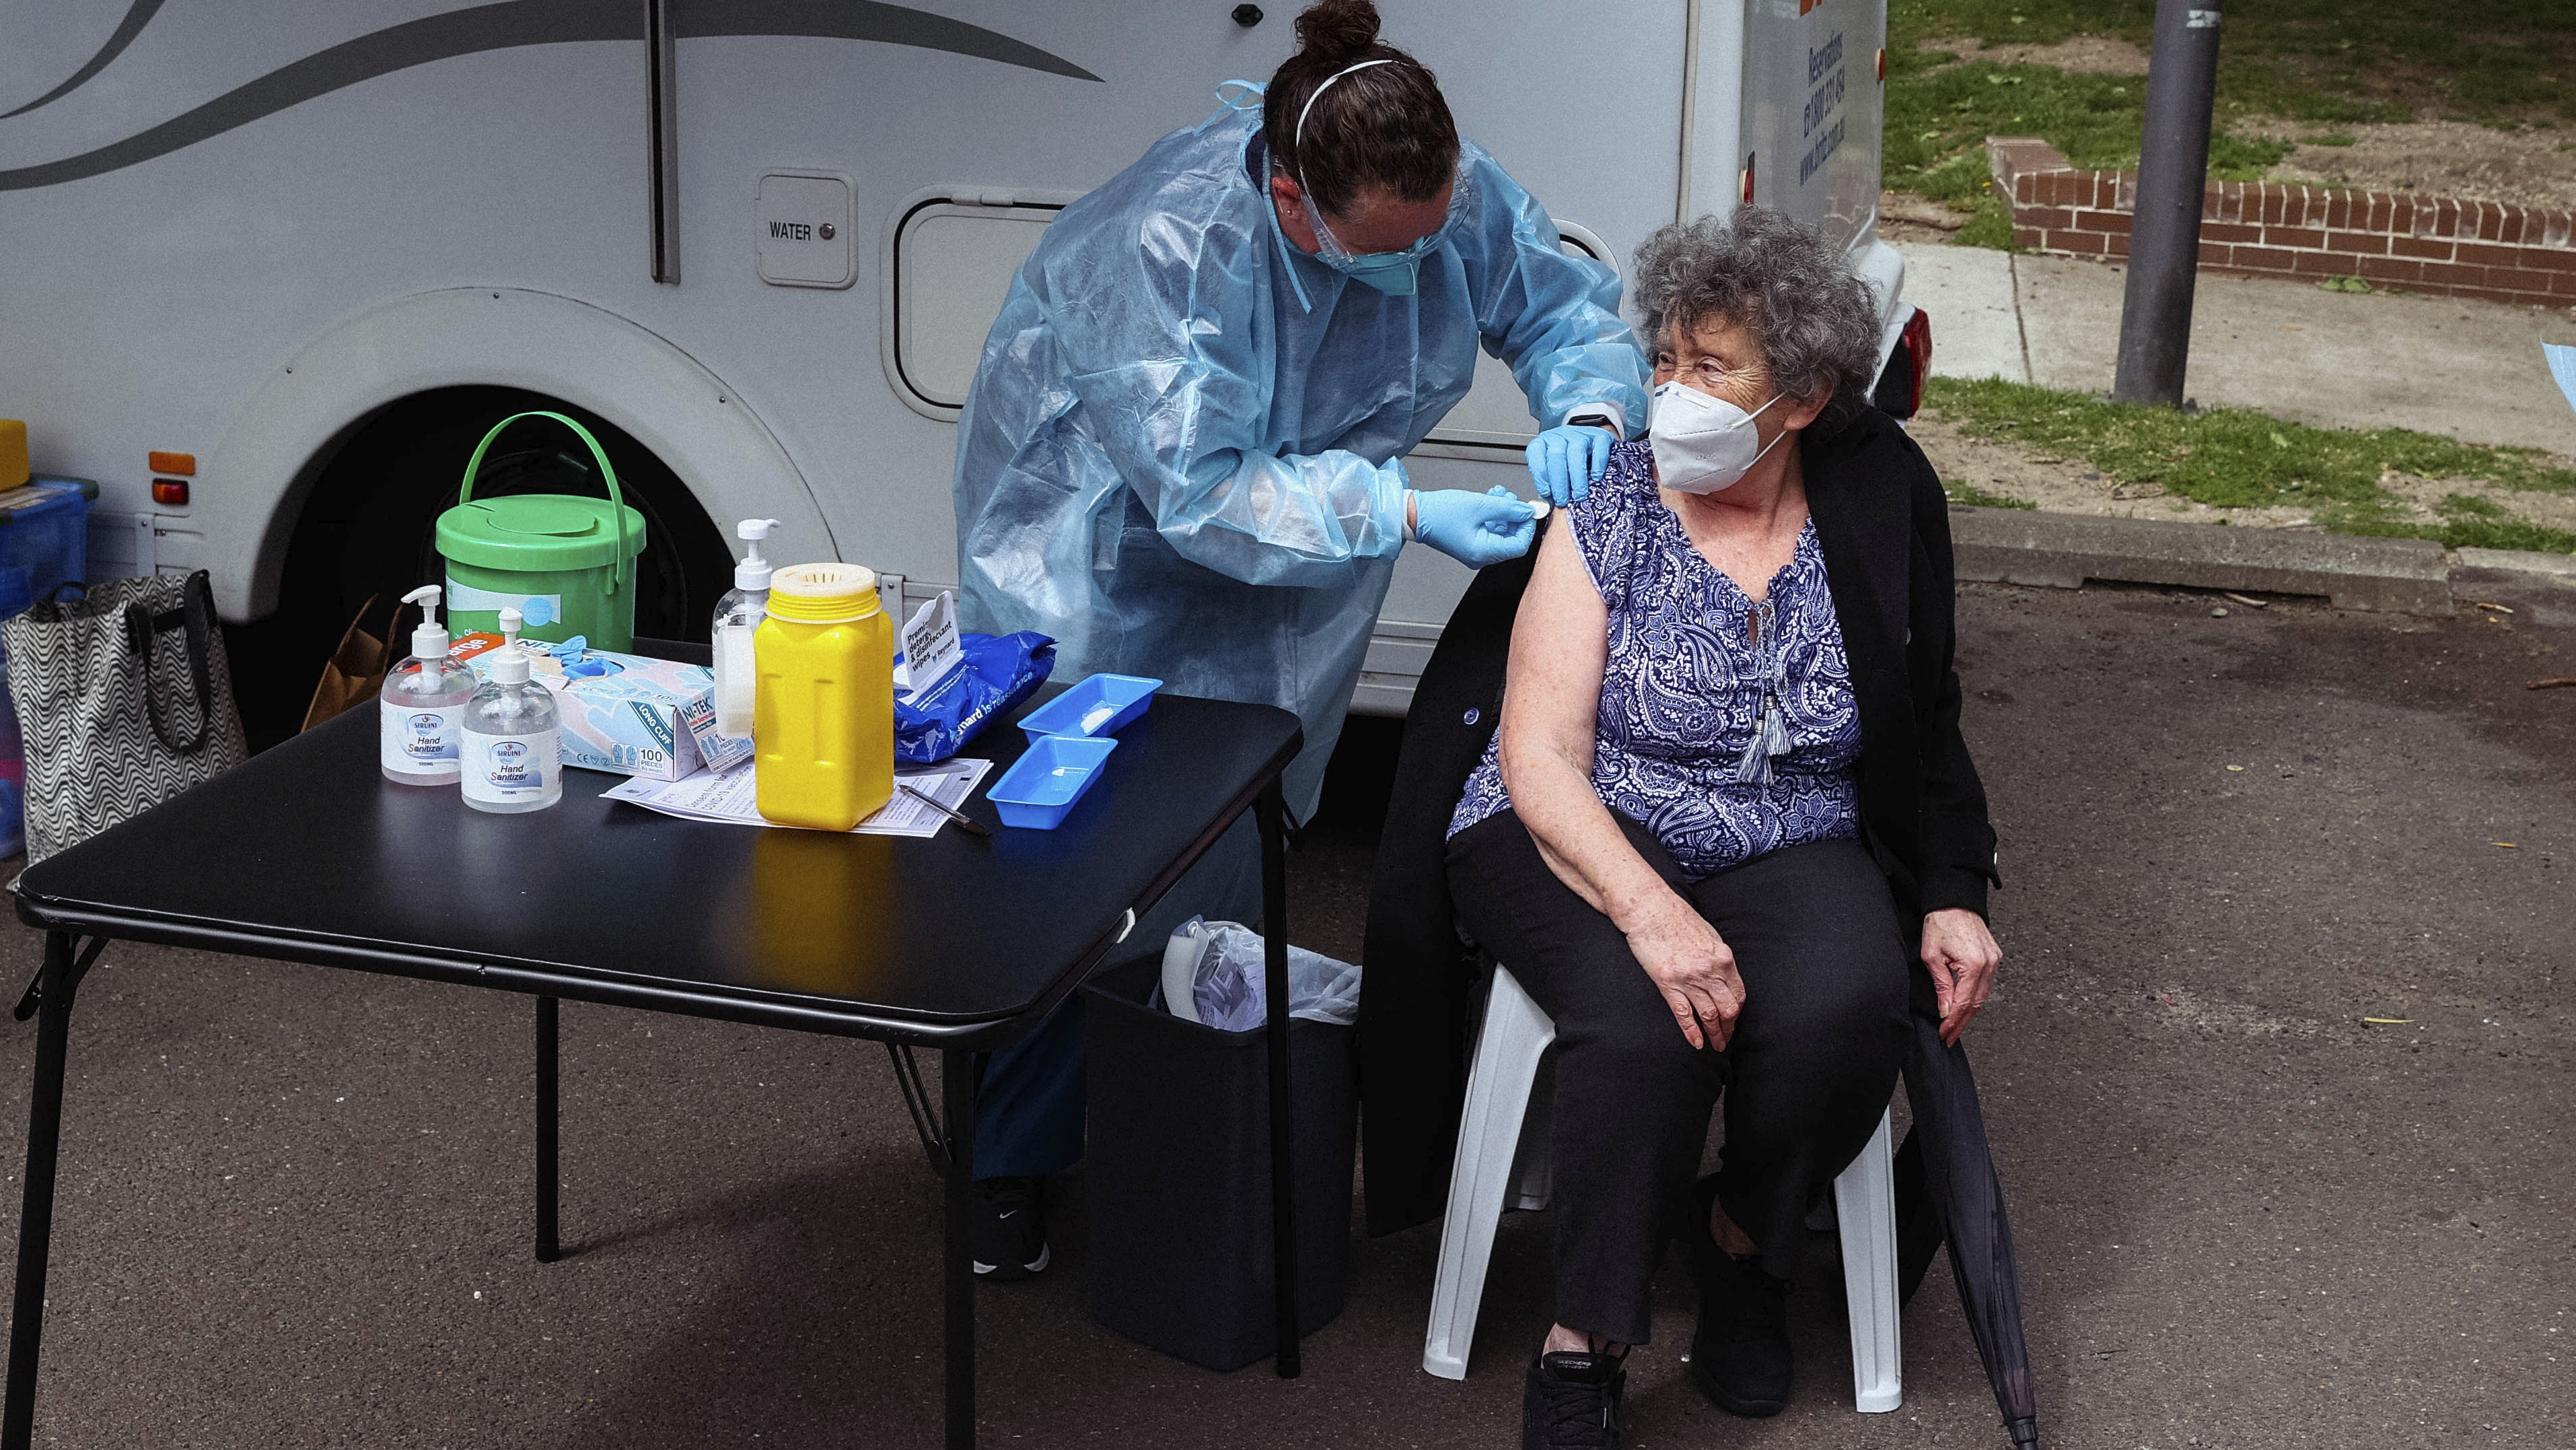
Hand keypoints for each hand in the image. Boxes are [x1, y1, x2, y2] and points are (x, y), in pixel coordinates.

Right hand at [1409, 485, 1536, 567]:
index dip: (1527, 527)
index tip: (1528, 510)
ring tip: (1498, 495)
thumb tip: (1527, 511)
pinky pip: (1491, 531)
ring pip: (1502, 533)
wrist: (1415, 515)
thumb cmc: (1439, 513)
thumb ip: (1508, 508)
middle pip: (1511, 539)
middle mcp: (1481, 557)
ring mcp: (1476, 551)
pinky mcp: (1471, 542)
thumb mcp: (1480, 505)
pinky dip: (1494, 515)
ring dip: (1504, 512)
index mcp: (1483, 553)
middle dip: (1514, 516)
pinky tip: (1491, 500)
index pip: (1519, 546)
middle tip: (1511, 498)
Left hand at [1525, 423, 1615, 506]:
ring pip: (1576, 452)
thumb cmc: (1567, 460)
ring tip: (1579, 495)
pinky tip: (1596, 478)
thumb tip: (1547, 506)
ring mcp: (1579, 434)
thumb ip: (1549, 485)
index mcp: (1543, 443)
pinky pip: (1598, 448)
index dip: (1540, 476)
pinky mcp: (1599, 436)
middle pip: (1556, 456)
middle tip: (1563, 500)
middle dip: (1559, 481)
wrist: (1588, 441)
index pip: (1536, 456)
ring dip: (1577, 477)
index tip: (1546, 493)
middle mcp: (1559, 436)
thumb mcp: (1552, 470)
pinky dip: (1598, 464)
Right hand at [1624, 896, 1745, 1050]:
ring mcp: (1689, 978)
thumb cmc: (1677, 917)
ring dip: (1715, 1034)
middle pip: (1728, 1008)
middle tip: (1726, 1039)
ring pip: (1709, 1015)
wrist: (1649, 909)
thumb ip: (1718, 958)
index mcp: (1723, 958)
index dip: (1737, 1011)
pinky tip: (1696, 1043)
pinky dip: (1692, 1032)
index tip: (1733, 1020)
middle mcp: (1709, 970)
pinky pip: (1684, 1014)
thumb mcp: (1709, 935)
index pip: (1739, 994)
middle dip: (1729, 1028)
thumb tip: (1722, 976)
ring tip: (1715, 1045)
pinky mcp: (1668, 983)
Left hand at [1920, 908, 2001, 1046]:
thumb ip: (1941, 985)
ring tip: (1955, 1026)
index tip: (1944, 1033)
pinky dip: (1976, 998)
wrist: (1954, 901)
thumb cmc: (1941, 923)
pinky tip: (1966, 1007)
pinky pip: (1987, 984)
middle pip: (1977, 1003)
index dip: (1953, 1021)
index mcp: (1974, 964)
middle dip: (1962, 1022)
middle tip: (1949, 1036)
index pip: (1963, 1002)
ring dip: (1969, 1013)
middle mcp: (1989, 964)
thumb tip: (1945, 1010)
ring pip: (1984, 996)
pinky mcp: (1995, 957)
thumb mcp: (1932, 956)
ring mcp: (1995, 961)